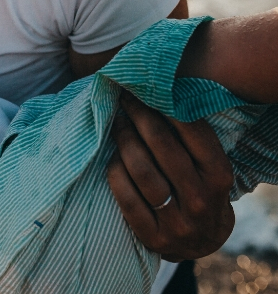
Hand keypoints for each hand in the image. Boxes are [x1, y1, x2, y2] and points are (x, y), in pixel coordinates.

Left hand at [107, 91, 234, 260]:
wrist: (200, 241)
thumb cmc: (199, 188)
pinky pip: (125, 196)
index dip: (164, 106)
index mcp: (219, 176)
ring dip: (124, 140)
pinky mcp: (153, 236)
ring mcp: (177, 222)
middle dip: (139, 116)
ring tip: (117, 123)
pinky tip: (113, 156)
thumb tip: (155, 92)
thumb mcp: (207, 166)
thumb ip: (189, 137)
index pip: (193, 132)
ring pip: (142, 171)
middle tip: (125, 99)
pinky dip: (115, 171)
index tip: (144, 89)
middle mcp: (201, 200)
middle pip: (163, 147)